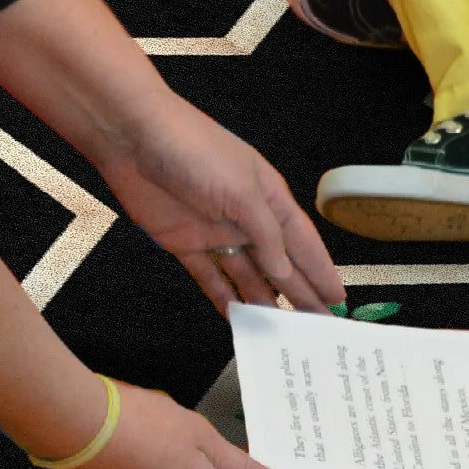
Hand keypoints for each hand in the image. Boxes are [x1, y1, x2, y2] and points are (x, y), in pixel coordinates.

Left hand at [92, 91, 347, 312]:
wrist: (133, 138)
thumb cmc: (192, 147)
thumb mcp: (242, 190)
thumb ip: (266, 234)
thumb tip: (284, 268)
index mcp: (267, 197)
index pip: (302, 242)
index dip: (320, 270)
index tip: (336, 298)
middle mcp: (245, 217)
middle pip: (278, 263)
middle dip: (298, 292)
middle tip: (314, 325)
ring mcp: (215, 232)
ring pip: (246, 275)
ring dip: (263, 300)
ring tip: (279, 331)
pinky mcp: (184, 243)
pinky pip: (209, 277)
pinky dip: (223, 297)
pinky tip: (237, 316)